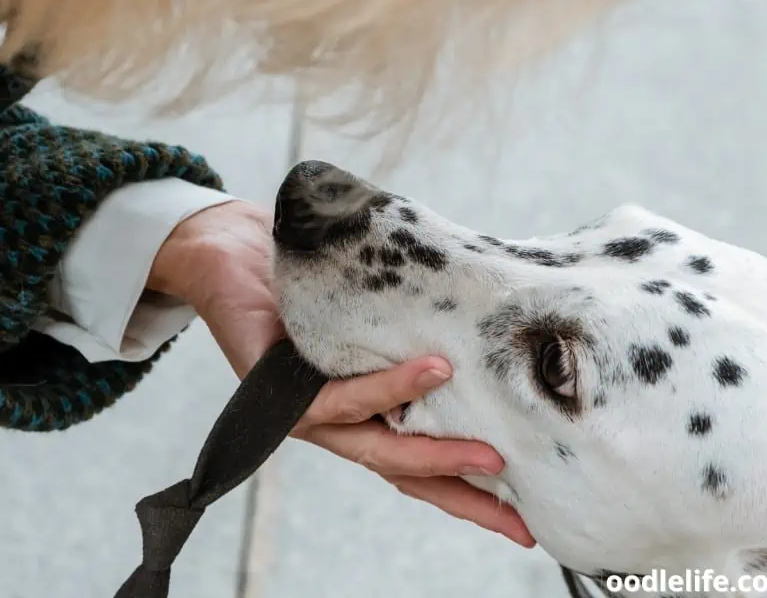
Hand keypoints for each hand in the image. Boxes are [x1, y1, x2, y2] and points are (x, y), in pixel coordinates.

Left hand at [146, 199, 534, 546]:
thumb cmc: (315, 283)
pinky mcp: (275, 391)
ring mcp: (307, 413)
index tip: (525, 521)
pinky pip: (337, 399)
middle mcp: (340, 422)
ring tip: (489, 455)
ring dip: (436, 453)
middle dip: (464, 498)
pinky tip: (432, 372)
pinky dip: (388, 388)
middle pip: (405, 474)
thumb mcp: (381, 308)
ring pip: (375, 448)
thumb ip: (424, 324)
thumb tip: (500, 315)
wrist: (234, 250)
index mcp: (366, 412)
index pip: (421, 463)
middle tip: (519, 519)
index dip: (470, 495)